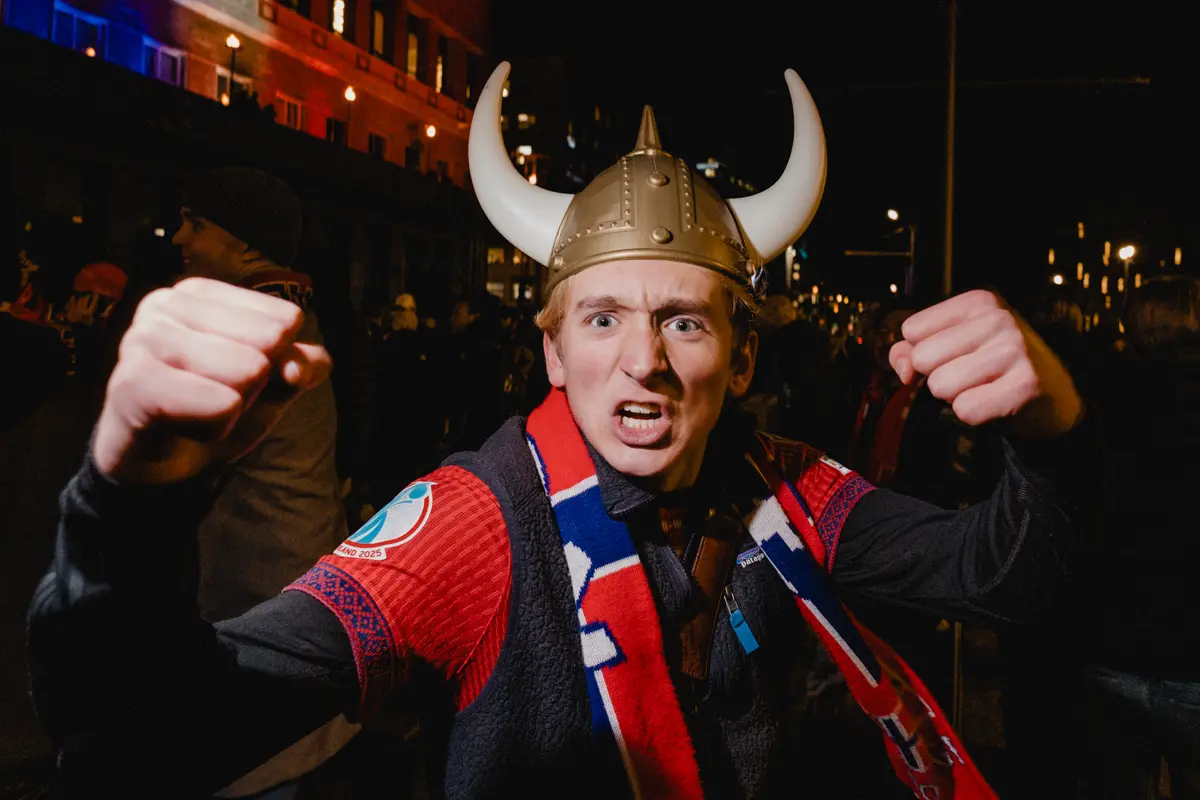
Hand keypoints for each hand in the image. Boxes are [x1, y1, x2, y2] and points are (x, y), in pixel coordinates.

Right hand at [92, 277, 331, 484]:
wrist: (163, 472)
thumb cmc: (214, 413)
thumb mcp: (273, 386)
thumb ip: (301, 366)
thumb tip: (298, 367)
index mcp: (201, 294)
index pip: (286, 319)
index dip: (279, 361)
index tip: (237, 379)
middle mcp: (167, 304)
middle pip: (270, 340)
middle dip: (257, 385)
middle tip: (215, 400)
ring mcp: (144, 338)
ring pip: (247, 371)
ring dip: (236, 408)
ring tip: (199, 414)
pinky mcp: (133, 381)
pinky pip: (219, 403)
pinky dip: (219, 425)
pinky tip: (190, 430)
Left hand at [888, 290, 1082, 438]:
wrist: (1052, 394)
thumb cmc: (992, 366)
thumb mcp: (953, 345)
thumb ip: (910, 350)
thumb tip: (903, 369)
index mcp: (978, 301)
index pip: (912, 330)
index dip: (920, 353)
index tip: (949, 357)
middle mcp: (998, 319)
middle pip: (922, 359)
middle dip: (937, 376)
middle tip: (969, 376)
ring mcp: (1014, 350)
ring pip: (941, 386)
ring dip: (954, 396)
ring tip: (983, 387)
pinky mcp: (1024, 385)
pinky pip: (965, 409)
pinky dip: (972, 415)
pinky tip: (994, 402)